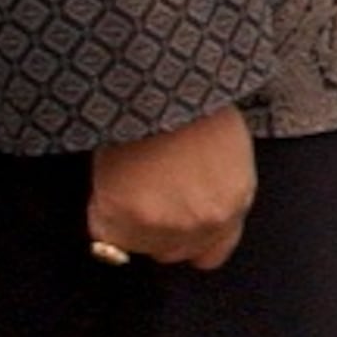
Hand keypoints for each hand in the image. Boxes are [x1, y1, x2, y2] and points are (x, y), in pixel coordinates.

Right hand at [86, 108, 256, 271]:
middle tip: (144, 194)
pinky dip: (99, 213)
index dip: (188, 241)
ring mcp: (167, 225)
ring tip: (127, 181)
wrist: (162, 84)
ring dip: (128, 222)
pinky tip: (108, 183)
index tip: (173, 226)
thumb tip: (192, 199)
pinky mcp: (126, 220)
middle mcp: (207, 221)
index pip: (212, 252)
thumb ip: (215, 187)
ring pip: (138, 246)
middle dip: (158, 230)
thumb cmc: (194, 100)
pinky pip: (104, 235)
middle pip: (173, 252)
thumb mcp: (225, 147)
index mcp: (237, 200)